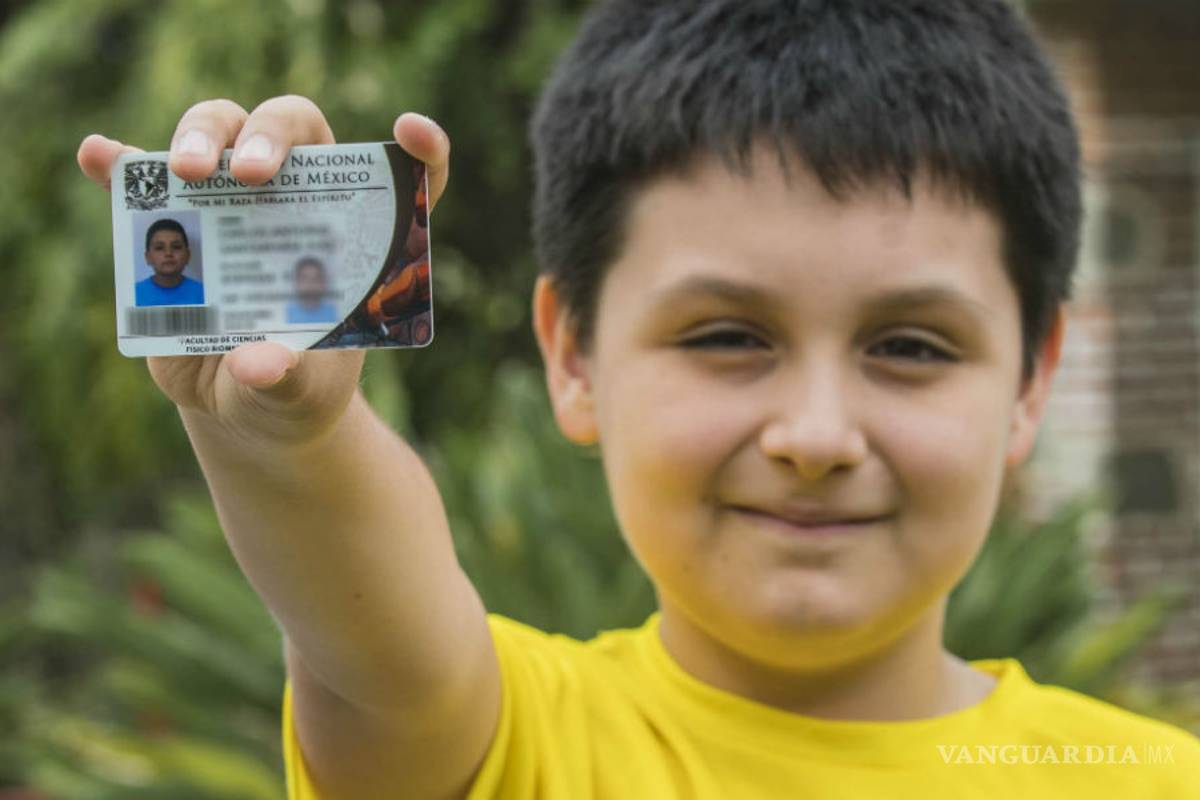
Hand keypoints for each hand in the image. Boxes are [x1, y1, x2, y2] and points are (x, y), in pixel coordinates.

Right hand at [78, 96, 450, 446]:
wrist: (243, 406)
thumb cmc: (294, 390)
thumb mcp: (300, 394)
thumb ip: (286, 377)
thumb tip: (255, 363)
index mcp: (355, 232)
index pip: (402, 175)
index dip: (419, 148)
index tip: (412, 133)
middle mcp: (297, 201)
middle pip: (292, 131)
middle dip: (271, 137)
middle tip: (252, 176)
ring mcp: (233, 205)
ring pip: (218, 133)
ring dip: (199, 137)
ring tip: (185, 171)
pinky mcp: (175, 224)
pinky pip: (143, 182)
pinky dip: (122, 166)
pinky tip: (100, 159)